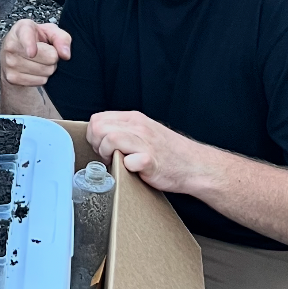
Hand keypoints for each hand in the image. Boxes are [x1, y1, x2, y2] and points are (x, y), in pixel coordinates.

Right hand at [0, 19, 70, 88]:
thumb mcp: (50, 32)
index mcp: (22, 28)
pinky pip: (40, 81)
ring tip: (39, 60)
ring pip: (46, 71)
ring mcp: (9, 63)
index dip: (30, 45)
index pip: (26, 37)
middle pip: (49, 57)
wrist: (15, 52)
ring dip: (48, 67)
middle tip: (45, 51)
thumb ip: (62, 38)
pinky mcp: (12, 78)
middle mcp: (11, 45)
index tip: (31, 53)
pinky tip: (33, 69)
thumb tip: (65, 55)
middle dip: (53, 56)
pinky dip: (42, 77)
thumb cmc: (35, 39)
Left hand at [86, 109, 201, 193]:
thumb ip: (123, 130)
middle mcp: (139, 127)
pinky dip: (126, 168)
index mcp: (134, 119)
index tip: (101, 147)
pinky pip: (128, 162)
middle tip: (107, 156)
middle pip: (99, 128)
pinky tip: (133, 170)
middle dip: (97, 145)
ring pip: (110, 140)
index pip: (97, 119)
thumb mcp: (143, 132)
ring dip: (107, 155)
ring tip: (117, 162)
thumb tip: (97, 137)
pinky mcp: (150, 161)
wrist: (193, 164)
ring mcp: (145, 143)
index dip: (93, 136)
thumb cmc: (167, 152)